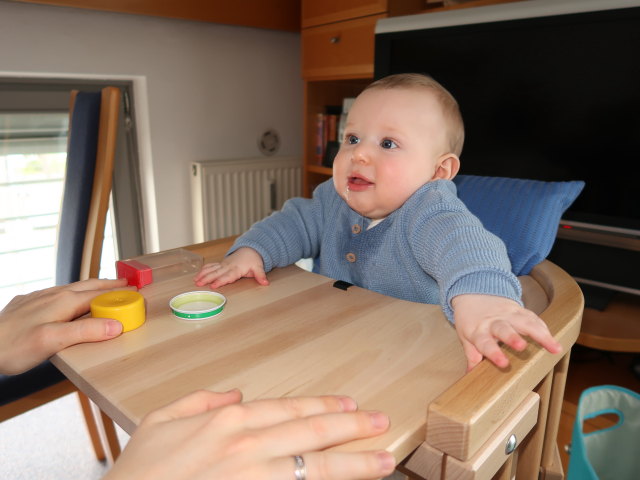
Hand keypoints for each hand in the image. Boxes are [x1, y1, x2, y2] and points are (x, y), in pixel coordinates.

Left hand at [0, 278, 130, 374]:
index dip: (120, 293)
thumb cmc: (13, 347)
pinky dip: (74, 294)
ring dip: (93, 288)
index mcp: (64, 301)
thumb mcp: (53, 342)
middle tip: (127, 284)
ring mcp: (40, 298)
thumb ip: (86, 332)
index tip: (136, 291)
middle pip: (89, 286)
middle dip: (109, 284)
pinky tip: (70, 299)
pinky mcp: (28, 304)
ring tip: (104, 288)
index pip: (100, 294)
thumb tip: (117, 325)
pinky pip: (59, 294)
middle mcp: (54, 295)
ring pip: (74, 288)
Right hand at [105, 390, 395, 479]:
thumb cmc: (137, 471)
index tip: (350, 406)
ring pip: (316, 469)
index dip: (323, 407)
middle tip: (382, 423)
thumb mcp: (159, 420)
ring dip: (354, 465)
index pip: (289, 409)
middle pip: (312, 433)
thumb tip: (236, 393)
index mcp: (227, 420)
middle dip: (353, 429)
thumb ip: (199, 401)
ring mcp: (253, 479)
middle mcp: (247, 446)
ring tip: (384, 461)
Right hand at [194, 247, 268, 288]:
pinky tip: (197, 275)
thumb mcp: (259, 267)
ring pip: (211, 269)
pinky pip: (211, 266)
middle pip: (216, 273)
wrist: (249, 250)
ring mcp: (223, 265)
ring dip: (203, 274)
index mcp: (237, 269)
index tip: (213, 285)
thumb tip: (265, 283)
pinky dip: (203, 270)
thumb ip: (261, 275)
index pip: (227, 276)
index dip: (220, 281)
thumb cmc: (253, 260)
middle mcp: (228, 266)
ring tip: (195, 281)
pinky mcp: (221, 264)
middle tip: (199, 284)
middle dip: (207, 278)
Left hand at [452, 294, 561, 370]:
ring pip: (525, 322)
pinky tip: (553, 339)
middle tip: (521, 346)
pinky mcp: (520, 310)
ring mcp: (508, 315)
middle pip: (504, 329)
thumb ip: (471, 355)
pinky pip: (533, 318)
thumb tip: (470, 375)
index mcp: (479, 331)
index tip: (503, 363)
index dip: (493, 353)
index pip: (485, 343)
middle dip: (513, 338)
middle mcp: (494, 322)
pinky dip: (544, 328)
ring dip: (540, 334)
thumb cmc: (471, 320)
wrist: (475, 293)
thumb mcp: (465, 336)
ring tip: (554, 347)